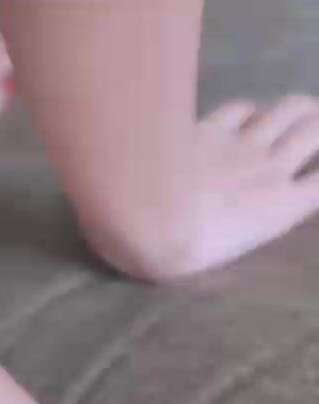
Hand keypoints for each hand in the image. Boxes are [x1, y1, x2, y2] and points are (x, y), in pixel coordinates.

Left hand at [181, 96, 318, 273]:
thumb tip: (262, 208)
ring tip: (301, 108)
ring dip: (297, 108)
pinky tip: (247, 111)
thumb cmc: (181, 253)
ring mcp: (241, 143)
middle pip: (313, 133)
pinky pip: (240, 108)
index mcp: (281, 208)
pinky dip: (249, 109)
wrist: (143, 221)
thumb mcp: (227, 251)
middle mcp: (271, 169)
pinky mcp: (208, 128)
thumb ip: (254, 222)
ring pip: (287, 110)